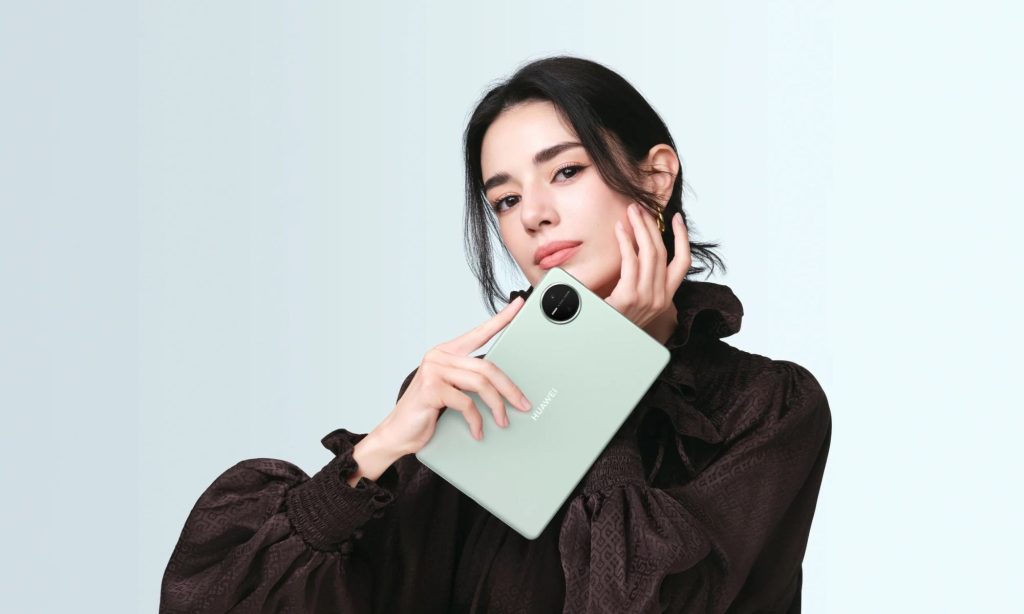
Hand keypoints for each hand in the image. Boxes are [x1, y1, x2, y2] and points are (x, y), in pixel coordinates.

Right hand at [373, 296, 532, 454]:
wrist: (398, 434)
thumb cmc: (426, 413)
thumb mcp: (452, 392)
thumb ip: (470, 382)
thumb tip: (504, 389)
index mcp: (446, 352)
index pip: (479, 333)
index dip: (501, 319)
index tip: (518, 305)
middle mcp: (439, 356)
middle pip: (486, 367)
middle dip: (509, 388)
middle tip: (523, 404)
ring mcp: (433, 370)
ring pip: (480, 383)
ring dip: (497, 405)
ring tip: (503, 421)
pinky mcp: (431, 388)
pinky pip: (466, 402)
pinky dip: (476, 420)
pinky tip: (478, 430)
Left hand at [605, 202, 690, 328]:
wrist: (598, 344)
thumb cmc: (612, 320)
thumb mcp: (633, 301)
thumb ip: (639, 280)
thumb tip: (635, 250)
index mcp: (665, 299)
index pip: (684, 263)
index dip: (683, 238)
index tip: (676, 219)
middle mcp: (660, 299)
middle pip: (663, 252)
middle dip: (653, 225)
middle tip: (641, 208)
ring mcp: (646, 299)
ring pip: (650, 252)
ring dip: (640, 227)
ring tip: (631, 212)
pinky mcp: (628, 298)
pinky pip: (630, 261)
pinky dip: (626, 241)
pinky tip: (620, 229)